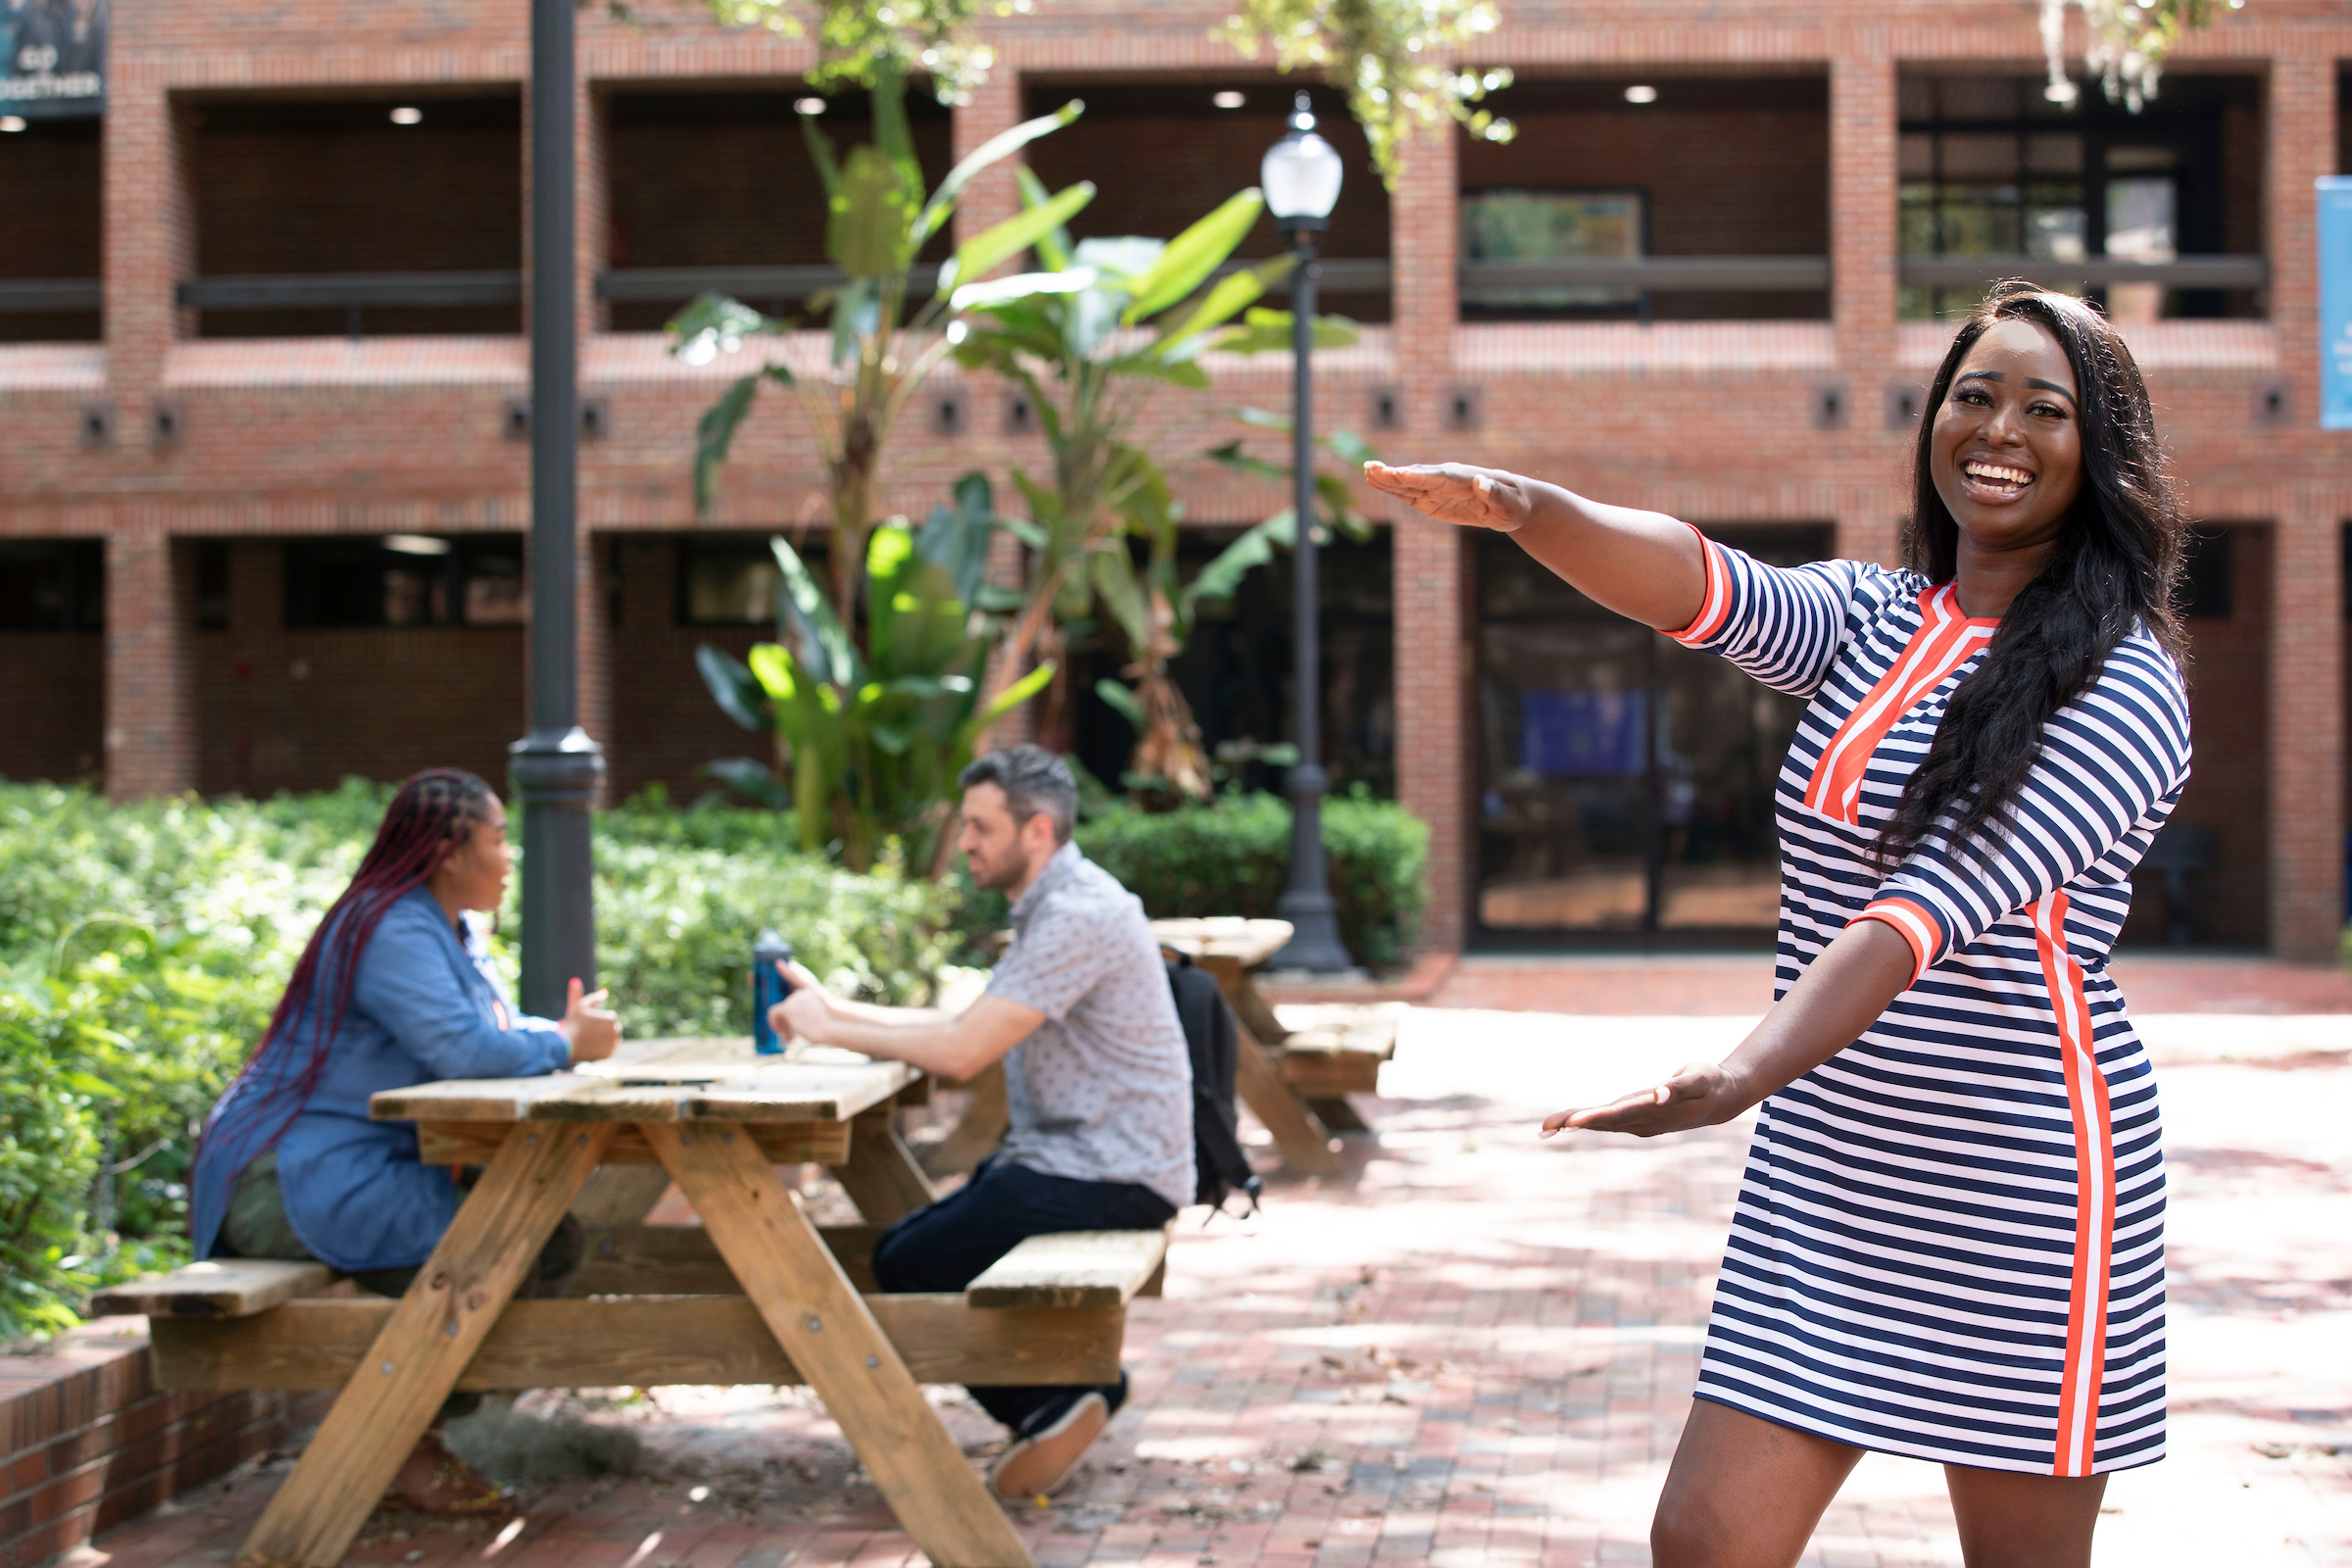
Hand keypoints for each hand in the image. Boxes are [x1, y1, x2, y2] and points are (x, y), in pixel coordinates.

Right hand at [558, 976, 620, 1063]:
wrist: (565, 1045)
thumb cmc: (573, 1023)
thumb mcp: (581, 1006)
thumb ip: (594, 998)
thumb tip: (605, 992)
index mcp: (610, 1018)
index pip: (610, 1017)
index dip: (599, 1019)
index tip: (590, 1023)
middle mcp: (615, 1031)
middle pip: (614, 1027)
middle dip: (605, 1029)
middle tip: (590, 1032)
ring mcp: (612, 1044)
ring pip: (613, 1038)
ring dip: (606, 1038)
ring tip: (591, 1039)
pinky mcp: (609, 1054)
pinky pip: (610, 1049)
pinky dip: (604, 1048)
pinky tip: (592, 1047)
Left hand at [770, 960, 836, 1047]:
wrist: (828, 1028)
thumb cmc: (827, 1029)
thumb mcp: (819, 1021)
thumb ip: (807, 1020)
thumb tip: (796, 1026)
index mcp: (811, 993)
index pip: (796, 1004)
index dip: (794, 1017)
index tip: (796, 1028)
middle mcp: (801, 993)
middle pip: (788, 1008)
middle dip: (788, 1024)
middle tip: (791, 1037)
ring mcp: (793, 999)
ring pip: (781, 1012)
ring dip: (783, 1025)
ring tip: (787, 1039)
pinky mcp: (787, 1007)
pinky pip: (773, 1012)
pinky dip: (773, 1022)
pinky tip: (777, 1031)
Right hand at [1365, 460, 1537, 532]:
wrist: (1510, 502)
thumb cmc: (1514, 504)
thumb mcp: (1510, 504)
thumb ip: (1495, 493)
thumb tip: (1481, 481)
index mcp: (1465, 480)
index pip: (1439, 477)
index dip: (1419, 476)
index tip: (1400, 474)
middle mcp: (1446, 479)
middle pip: (1418, 476)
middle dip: (1395, 474)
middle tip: (1372, 468)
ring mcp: (1436, 488)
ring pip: (1408, 483)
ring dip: (1387, 478)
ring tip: (1366, 471)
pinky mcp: (1430, 498)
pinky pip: (1407, 492)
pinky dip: (1390, 487)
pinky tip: (1373, 481)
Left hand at [1539, 1061, 1745, 1138]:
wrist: (1723, 1099)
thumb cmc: (1711, 1082)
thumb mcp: (1699, 1079)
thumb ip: (1679, 1086)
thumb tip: (1659, 1093)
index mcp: (1655, 1111)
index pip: (1619, 1115)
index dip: (1594, 1117)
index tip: (1571, 1122)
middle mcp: (1644, 1120)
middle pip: (1603, 1122)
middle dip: (1574, 1123)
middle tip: (1544, 1128)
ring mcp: (1640, 1121)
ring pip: (1602, 1123)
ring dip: (1573, 1124)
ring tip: (1545, 1129)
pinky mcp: (1638, 1117)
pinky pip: (1606, 1119)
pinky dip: (1585, 1120)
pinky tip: (1566, 1123)